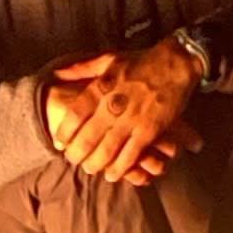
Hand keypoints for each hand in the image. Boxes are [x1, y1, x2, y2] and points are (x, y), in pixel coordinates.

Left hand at [42, 41, 197, 182]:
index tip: (59, 142)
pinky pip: (131, 155)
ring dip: (96, 163)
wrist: (175, 64)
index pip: (75, 114)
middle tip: (72, 160)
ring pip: (107, 149)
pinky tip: (112, 174)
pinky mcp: (149, 130)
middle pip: (88, 136)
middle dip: (77, 153)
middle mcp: (113, 105)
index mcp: (101, 87)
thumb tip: (58, 74)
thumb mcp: (108, 59)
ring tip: (89, 169)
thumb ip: (82, 68)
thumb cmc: (140, 61)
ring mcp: (131, 119)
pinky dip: (120, 167)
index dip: (65, 131)